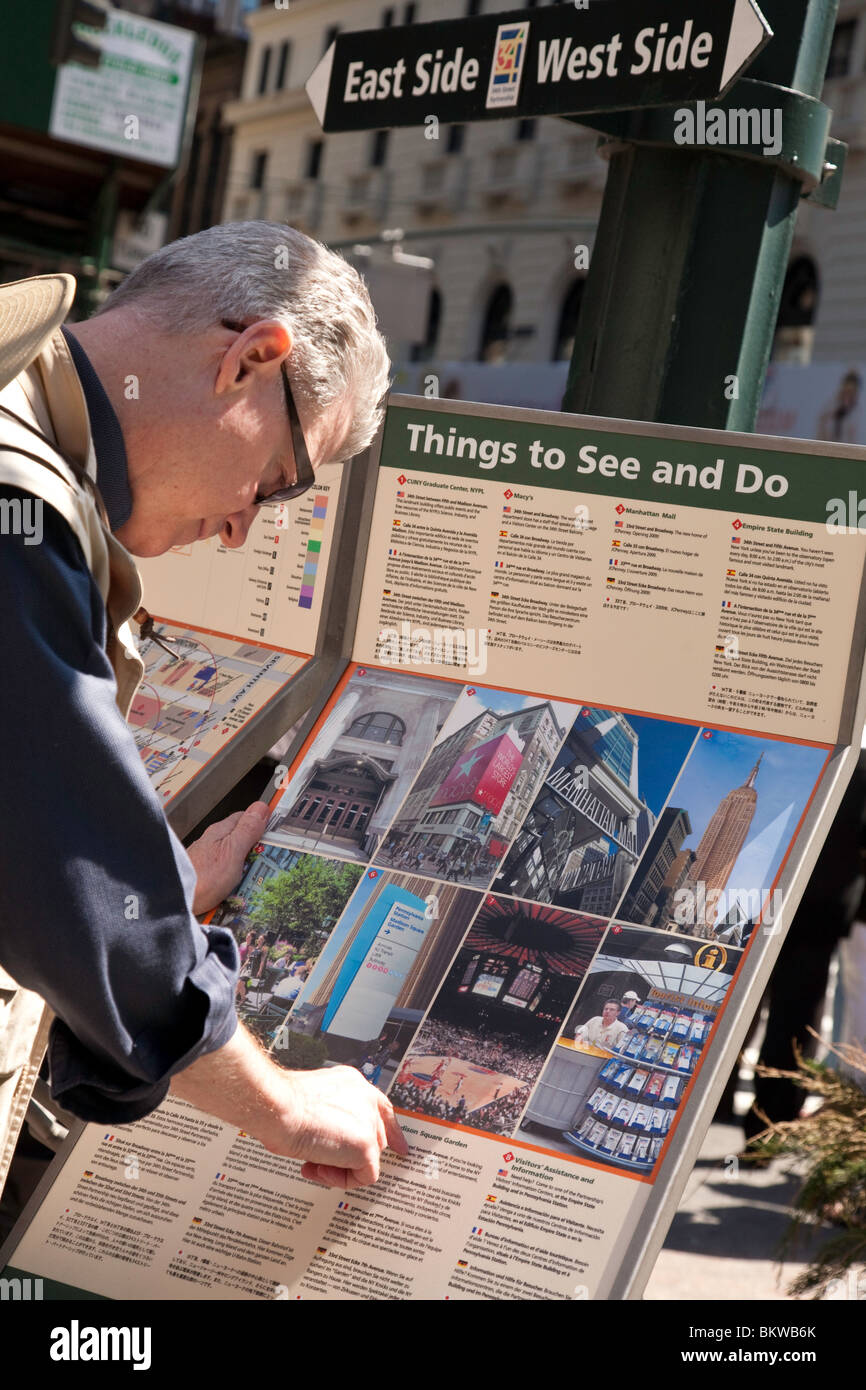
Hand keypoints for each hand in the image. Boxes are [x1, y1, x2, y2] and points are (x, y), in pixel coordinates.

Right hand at [172, 1028, 409, 1188]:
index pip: (381, 1108)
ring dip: (338, 1167)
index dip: (390, 1130)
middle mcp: (365, 1098)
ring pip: (367, 1159)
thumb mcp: (311, 1104)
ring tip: (311, 1162)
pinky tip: (317, 1169)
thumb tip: (327, 1139)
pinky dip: (340, 1180)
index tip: (399, 1147)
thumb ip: (328, 1117)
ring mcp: (368, 1121)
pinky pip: (363, 1176)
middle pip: (375, 1138)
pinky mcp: (366, 1145)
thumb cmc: (281, 1105)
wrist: (278, 1108)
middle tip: (320, 1161)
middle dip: (349, 1156)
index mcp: (352, 1084)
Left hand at [187, 801, 270, 914]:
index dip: (261, 821)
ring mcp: (208, 860)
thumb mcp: (232, 852)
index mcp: (220, 832)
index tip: (277, 828)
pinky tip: (239, 889)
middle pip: (240, 838)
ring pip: (233, 857)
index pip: (246, 817)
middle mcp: (212, 843)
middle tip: (270, 859)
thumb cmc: (201, 879)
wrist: (175, 904)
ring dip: (245, 866)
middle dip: (255, 848)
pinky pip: (226, 874)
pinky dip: (235, 879)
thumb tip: (261, 807)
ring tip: (255, 878)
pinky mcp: (205, 877)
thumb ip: (247, 830)